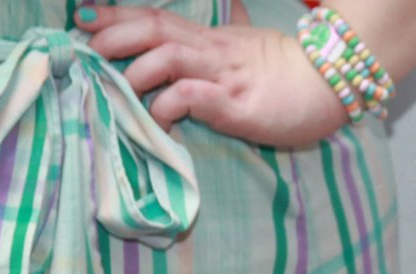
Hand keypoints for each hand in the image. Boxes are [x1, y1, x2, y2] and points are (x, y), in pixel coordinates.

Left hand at [75, 2, 346, 145]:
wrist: (331, 87)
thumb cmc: (294, 75)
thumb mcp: (254, 50)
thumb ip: (231, 39)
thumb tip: (224, 19)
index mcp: (214, 40)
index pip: (159, 19)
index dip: (118, 15)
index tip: (84, 17)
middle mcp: (213, 52)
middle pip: (155, 29)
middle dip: (114, 34)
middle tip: (86, 45)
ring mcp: (224, 77)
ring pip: (168, 58)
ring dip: (136, 70)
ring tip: (118, 86)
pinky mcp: (237, 106)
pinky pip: (194, 96)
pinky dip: (168, 103)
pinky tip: (158, 116)